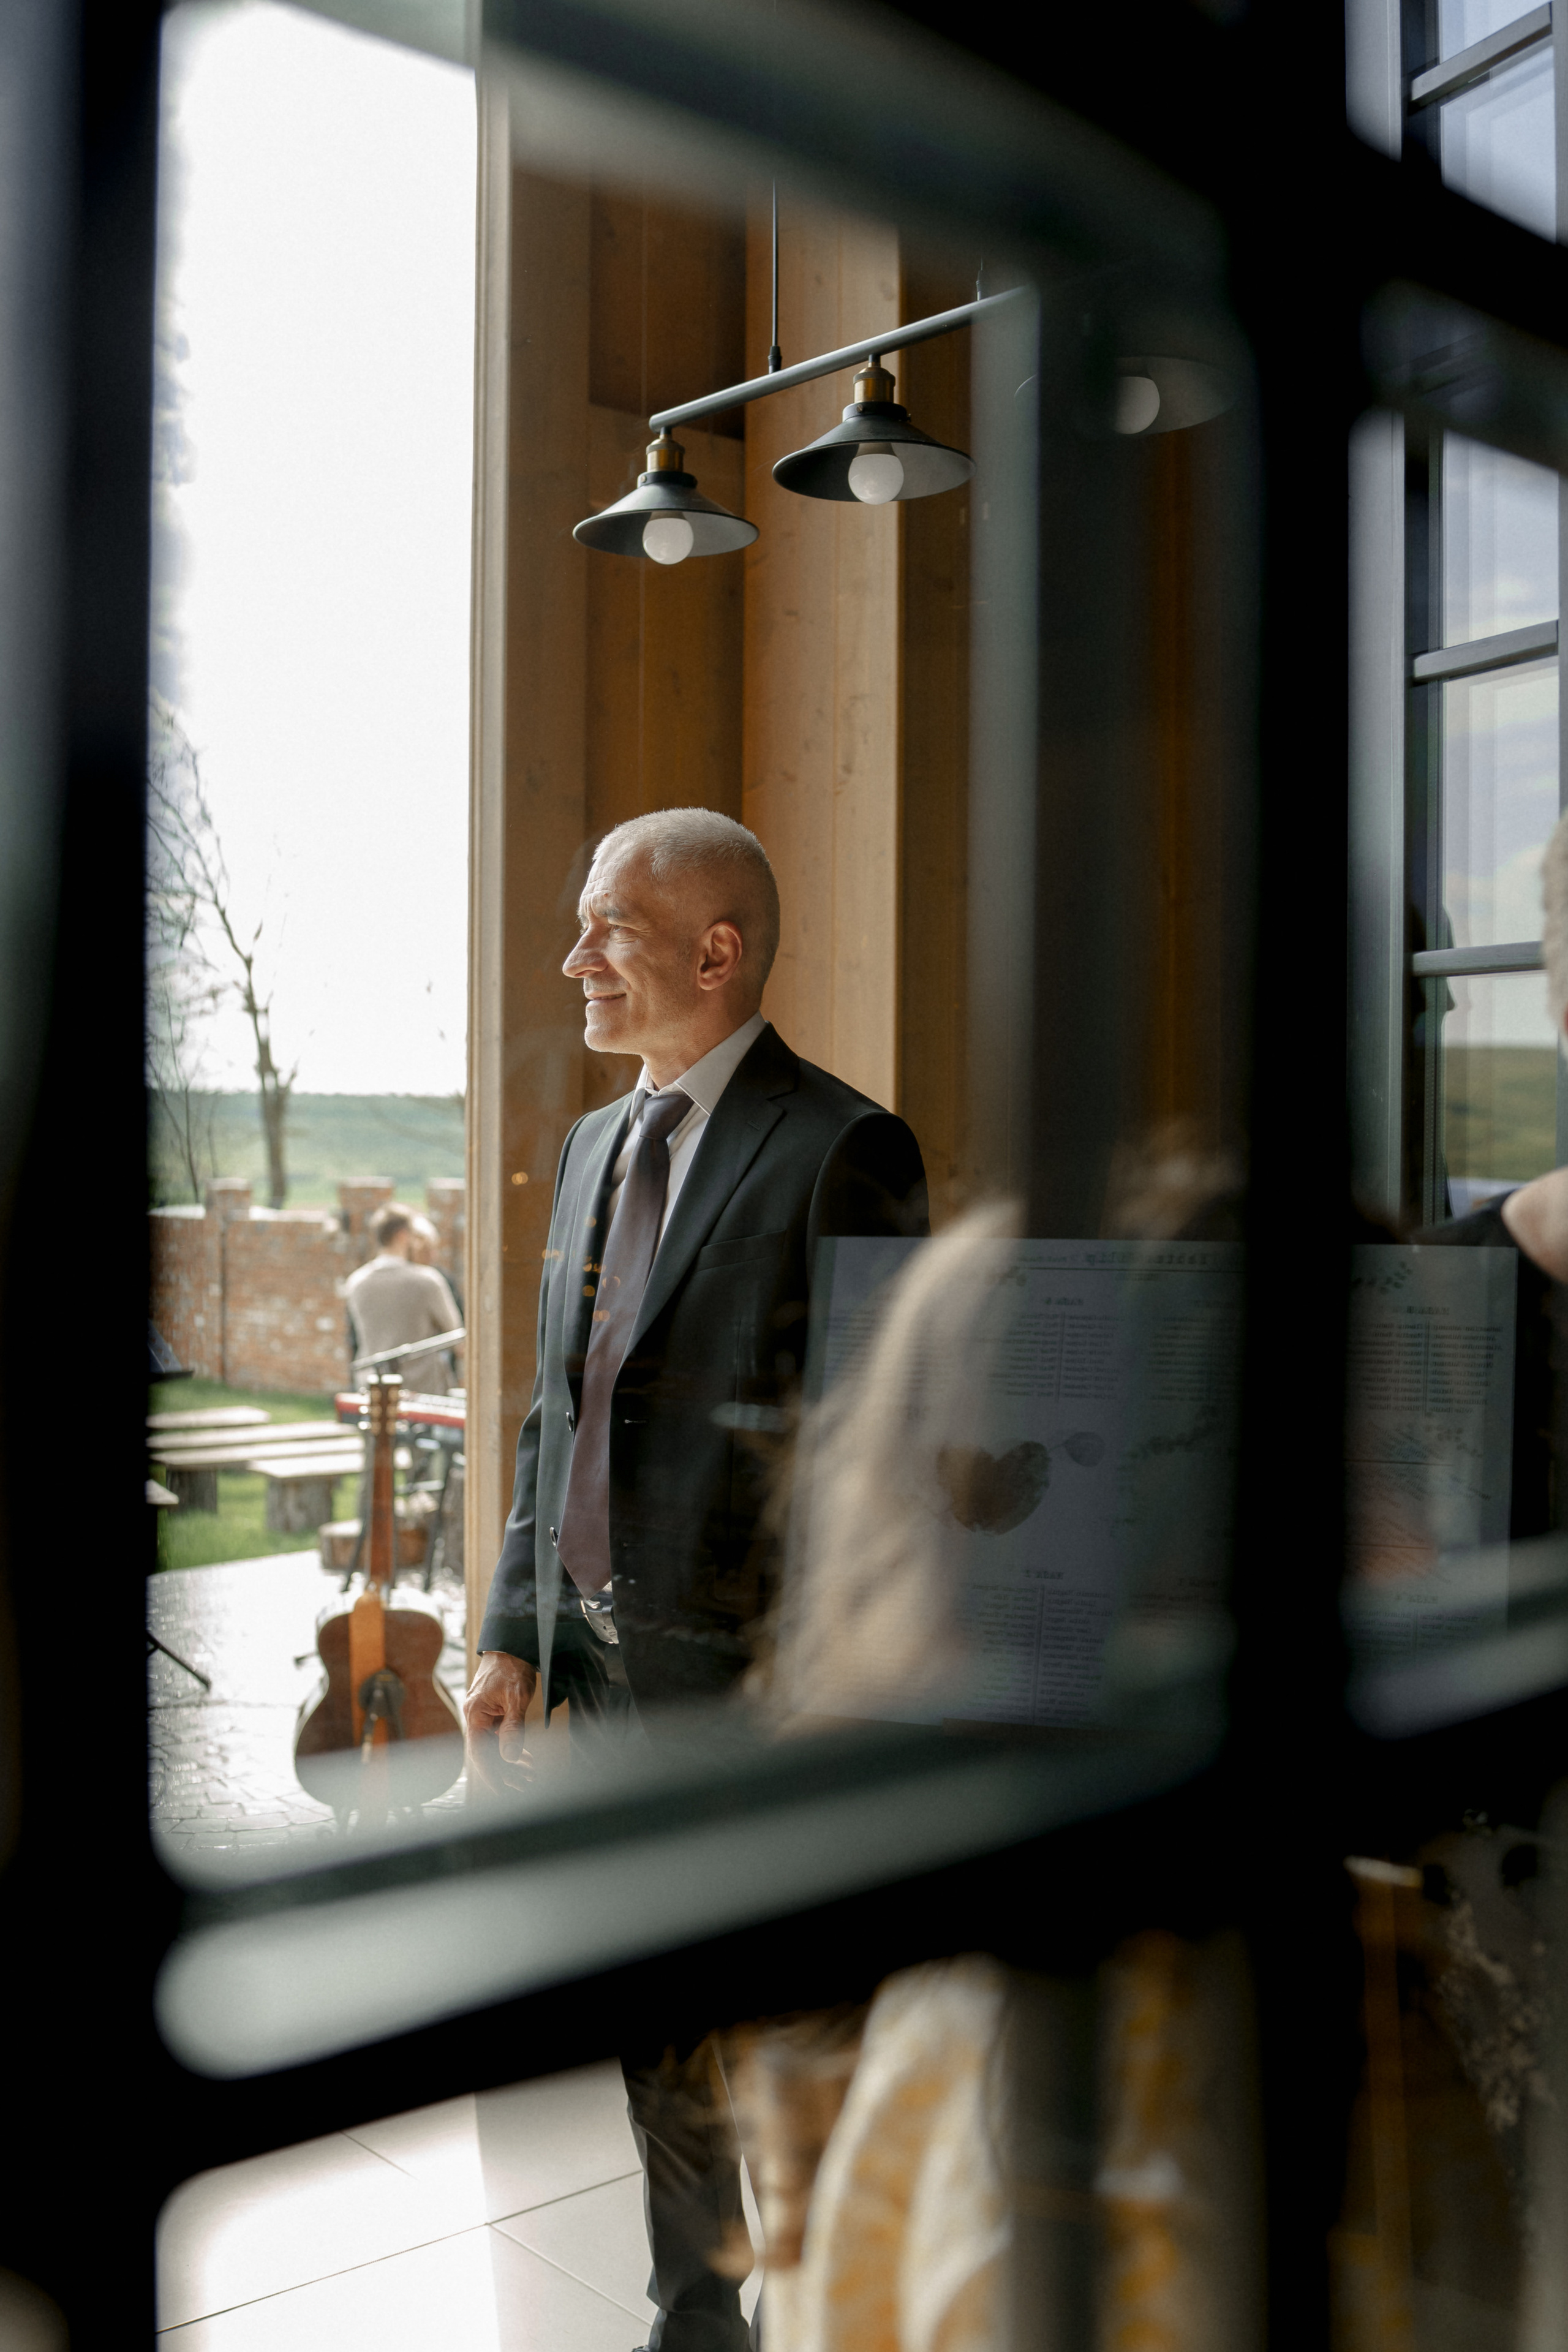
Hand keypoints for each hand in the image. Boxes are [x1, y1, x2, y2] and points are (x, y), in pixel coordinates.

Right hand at [463, 1649, 538, 1794]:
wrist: (511, 1645)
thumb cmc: (512, 1667)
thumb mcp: (516, 1697)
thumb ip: (513, 1728)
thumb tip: (509, 1757)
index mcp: (475, 1715)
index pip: (479, 1753)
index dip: (490, 1774)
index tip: (502, 1791)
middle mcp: (476, 1717)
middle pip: (487, 1753)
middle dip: (505, 1772)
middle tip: (525, 1786)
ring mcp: (484, 1716)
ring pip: (494, 1746)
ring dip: (511, 1763)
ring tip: (529, 1776)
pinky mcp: (493, 1713)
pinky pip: (499, 1737)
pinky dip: (512, 1748)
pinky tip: (526, 1759)